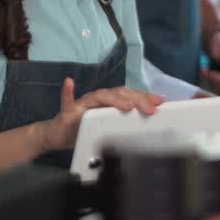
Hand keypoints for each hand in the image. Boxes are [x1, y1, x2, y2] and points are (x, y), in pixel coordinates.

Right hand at [38, 79, 165, 152]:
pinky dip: (67, 91)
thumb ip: (123, 122)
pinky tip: (69, 83)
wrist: (58, 136)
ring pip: (98, 96)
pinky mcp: (67, 113)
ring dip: (113, 98)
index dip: (145, 96)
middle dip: (136, 99)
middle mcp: (96, 100)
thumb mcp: (108, 128)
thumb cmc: (84, 130)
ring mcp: (81, 104)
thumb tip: (147, 119)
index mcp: (108, 102)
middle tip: (150, 109)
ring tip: (127, 105)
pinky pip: (66, 100)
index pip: (129, 95)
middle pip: (118, 93)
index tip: (161, 101)